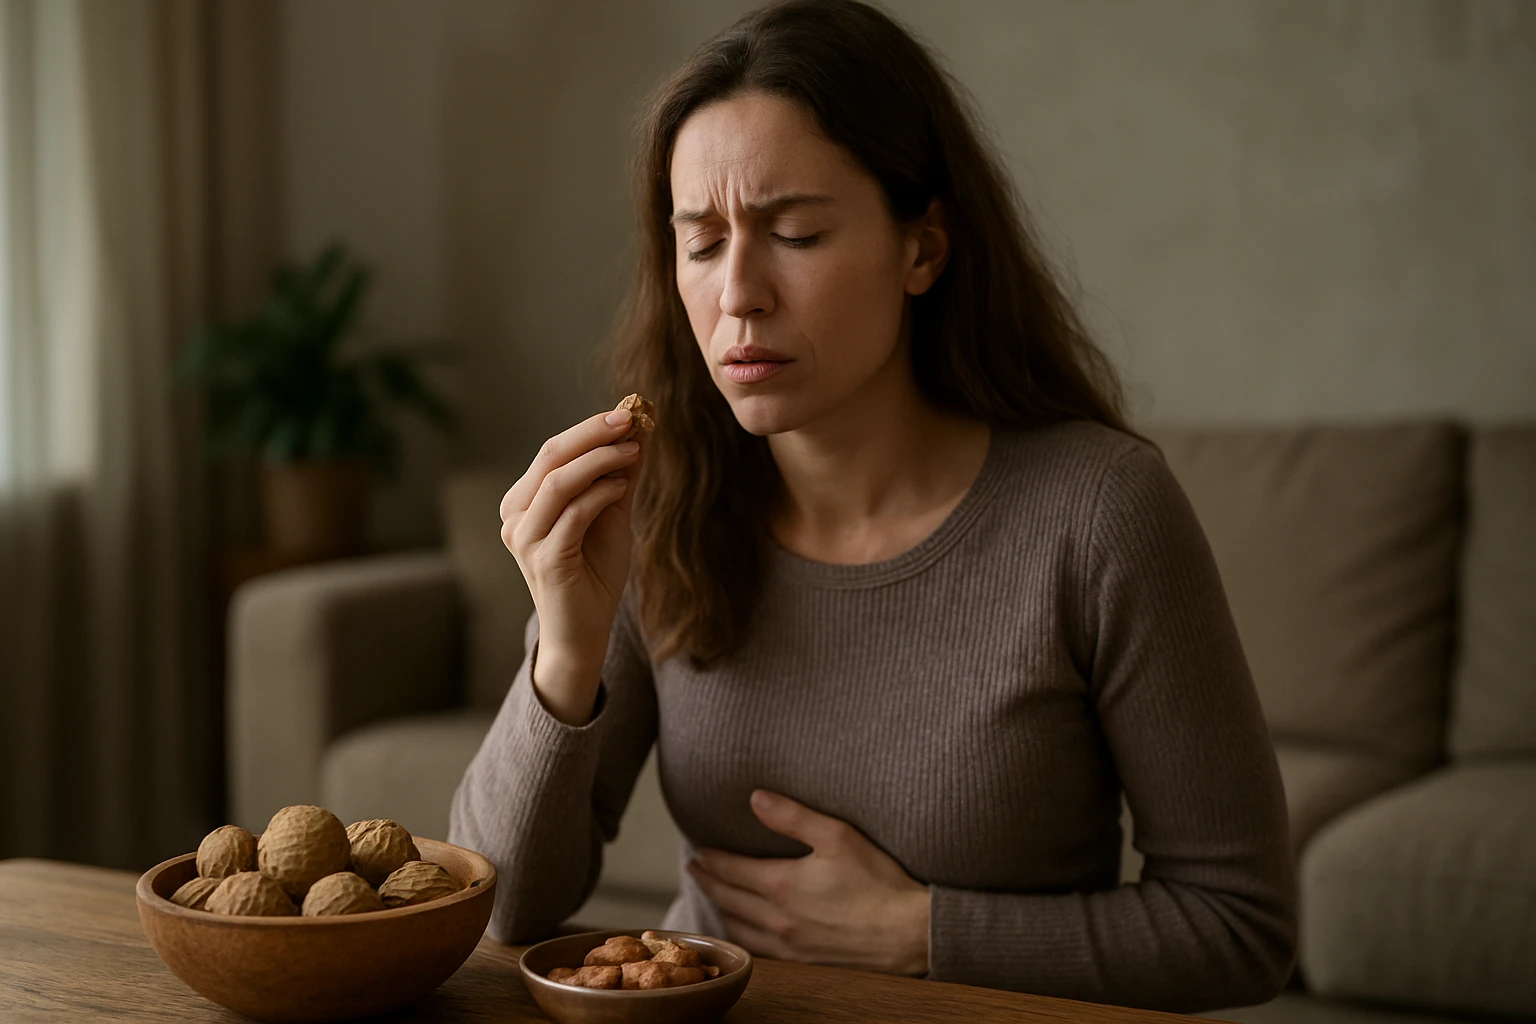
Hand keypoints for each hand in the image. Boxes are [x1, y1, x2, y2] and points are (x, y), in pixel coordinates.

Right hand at [499, 408, 643, 722]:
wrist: (584, 631)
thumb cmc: (594, 573)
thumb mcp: (611, 515)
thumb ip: (619, 476)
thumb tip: (638, 429)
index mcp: (524, 501)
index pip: (552, 452)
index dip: (588, 429)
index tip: (627, 412)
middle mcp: (514, 517)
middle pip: (550, 458)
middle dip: (591, 434)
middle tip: (628, 418)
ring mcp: (524, 539)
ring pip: (558, 482)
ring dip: (600, 460)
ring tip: (633, 451)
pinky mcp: (543, 559)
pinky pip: (572, 514)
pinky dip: (600, 493)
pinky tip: (623, 486)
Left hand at [688, 790, 929, 975]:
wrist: (908, 933)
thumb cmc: (878, 882)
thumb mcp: (837, 836)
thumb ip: (793, 817)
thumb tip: (755, 799)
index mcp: (782, 885)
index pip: (732, 870)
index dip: (712, 859)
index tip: (699, 851)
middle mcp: (778, 918)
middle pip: (728, 899)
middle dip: (708, 882)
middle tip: (695, 870)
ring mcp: (789, 945)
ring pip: (739, 929)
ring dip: (721, 911)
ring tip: (715, 898)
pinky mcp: (804, 962)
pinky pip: (759, 952)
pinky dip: (742, 938)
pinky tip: (745, 933)